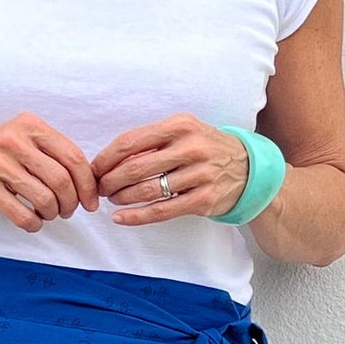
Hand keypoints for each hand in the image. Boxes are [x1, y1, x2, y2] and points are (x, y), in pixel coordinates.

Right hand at [0, 112, 99, 231]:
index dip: (87, 184)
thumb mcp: (21, 138)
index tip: (91, 201)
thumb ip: (52, 152)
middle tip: (69, 210)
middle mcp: (14, 141)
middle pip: (62, 180)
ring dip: (53, 213)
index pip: (73, 156)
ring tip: (49, 213)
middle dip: (72, 202)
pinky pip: (23, 215)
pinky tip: (33, 220)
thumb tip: (89, 182)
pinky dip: (34, 223)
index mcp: (30, 125)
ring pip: (45, 199)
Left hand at [92, 114, 251, 224]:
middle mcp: (192, 148)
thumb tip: (111, 160)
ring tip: (112, 199)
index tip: (95, 168)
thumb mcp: (184, 132)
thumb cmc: (207, 148)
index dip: (107, 157)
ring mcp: (200, 175)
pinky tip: (120, 217)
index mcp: (181, 126)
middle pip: (136, 168)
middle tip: (100, 187)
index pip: (132, 141)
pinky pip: (162, 211)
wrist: (249, 168)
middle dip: (110, 181)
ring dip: (122, 198)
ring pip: (147, 191)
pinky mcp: (204, 200)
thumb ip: (152, 141)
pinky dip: (136, 217)